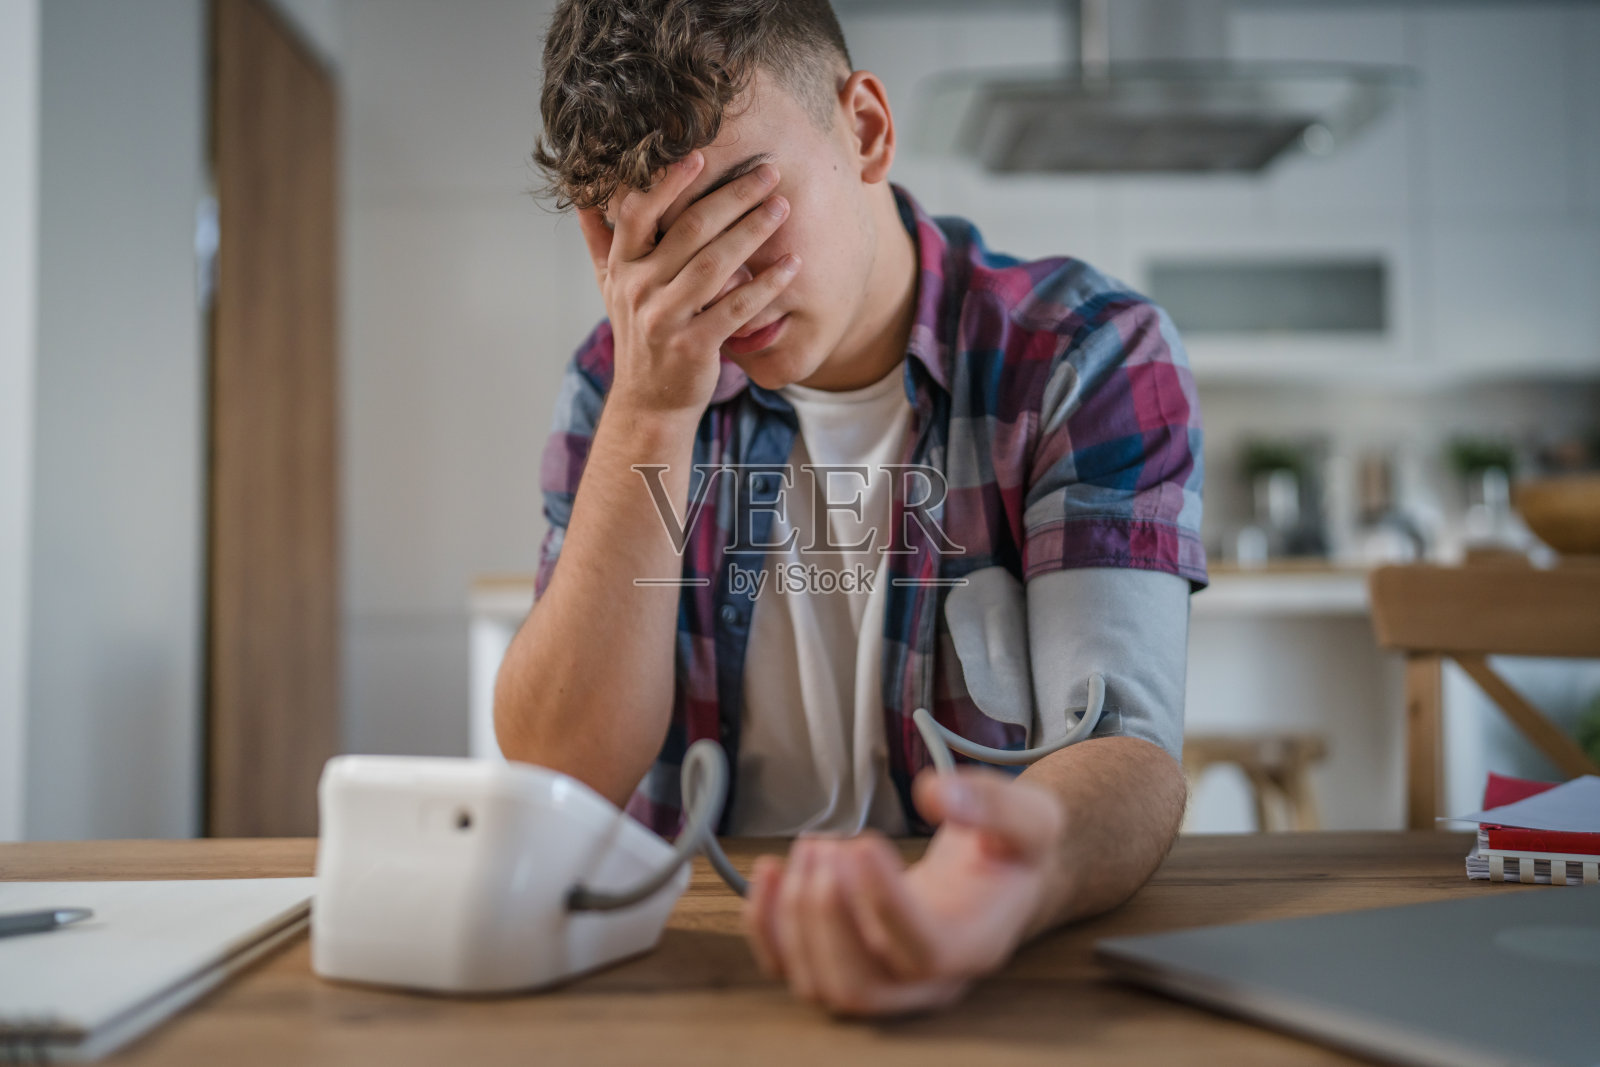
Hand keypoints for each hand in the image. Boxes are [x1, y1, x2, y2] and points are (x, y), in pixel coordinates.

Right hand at [576, 151, 800, 419]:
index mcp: (621, 267)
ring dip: (753, 231)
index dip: (668, 182)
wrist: (649, 401)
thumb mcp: (610, 288)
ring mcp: (665, 318)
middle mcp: (638, 289)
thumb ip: (599, 240)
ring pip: (715, 264)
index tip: (700, 154)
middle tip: (767, 172)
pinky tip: (791, 265)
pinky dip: (766, 285)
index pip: (639, 212)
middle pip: (689, 229)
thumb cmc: (639, 335)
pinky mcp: (693, 346)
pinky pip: (736, 308)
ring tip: (782, 208)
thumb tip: (581, 196)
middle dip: (733, 196)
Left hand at [741, 767, 1067, 1016]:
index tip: (863, 842)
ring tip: (812, 844)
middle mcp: (924, 981)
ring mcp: (881, 980)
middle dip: (826, 914)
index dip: (883, 902)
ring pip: (819, 984)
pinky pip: (788, 968)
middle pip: (859, 986)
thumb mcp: (1030, 818)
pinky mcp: (844, 962)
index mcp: (973, 946)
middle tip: (827, 845)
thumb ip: (993, 804)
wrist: (1001, 879)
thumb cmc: (1011, 854)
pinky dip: (765, 927)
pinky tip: (767, 872)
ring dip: (796, 913)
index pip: (922, 949)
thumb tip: (936, 794)